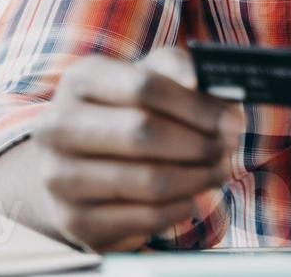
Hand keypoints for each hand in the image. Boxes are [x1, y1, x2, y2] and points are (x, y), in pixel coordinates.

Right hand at [24, 46, 242, 251]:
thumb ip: (181, 69)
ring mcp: (58, 176)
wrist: (81, 160)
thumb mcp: (154, 75)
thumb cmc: (131, 108)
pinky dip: (179, 208)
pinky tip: (192, 198)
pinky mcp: (72, 220)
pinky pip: (142, 217)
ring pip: (146, 180)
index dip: (197, 106)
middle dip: (199, 143)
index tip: (233, 121)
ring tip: (219, 171)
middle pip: (143, 133)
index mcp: (81, 79)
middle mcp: (57, 126)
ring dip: (197, 178)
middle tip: (230, 148)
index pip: (145, 87)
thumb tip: (201, 81)